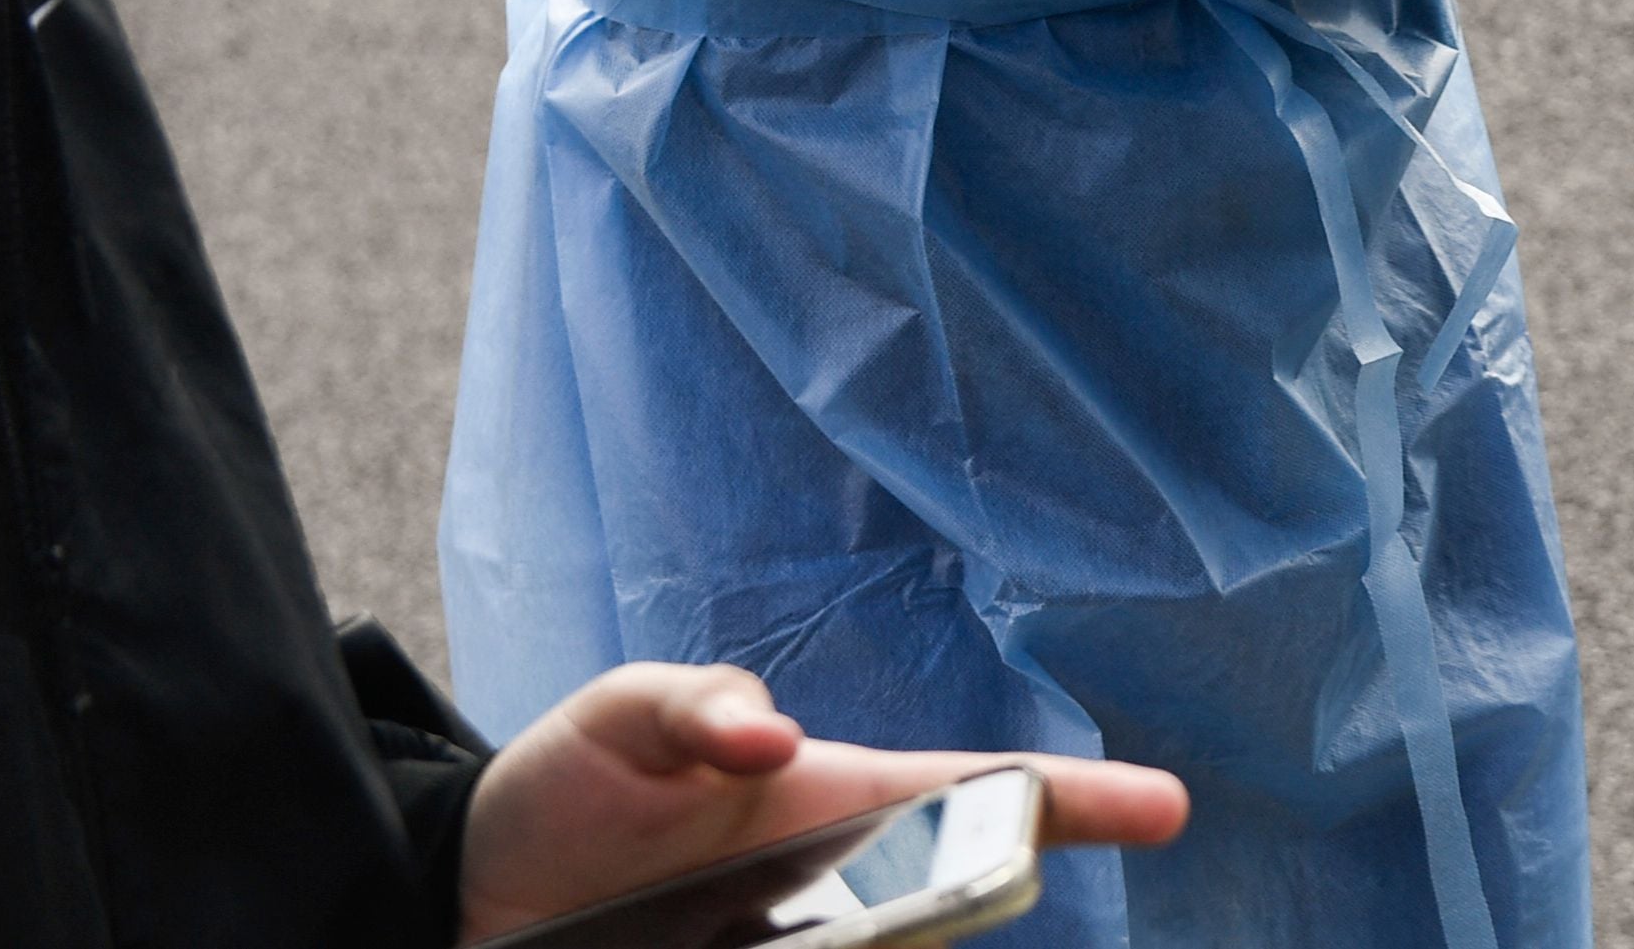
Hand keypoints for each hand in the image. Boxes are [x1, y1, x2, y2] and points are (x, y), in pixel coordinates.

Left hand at [457, 662, 1186, 940]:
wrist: (466, 892)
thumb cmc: (571, 783)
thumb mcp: (624, 714)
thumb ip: (700, 708)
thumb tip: (774, 744)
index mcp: (832, 803)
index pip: (976, 794)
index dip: (1077, 799)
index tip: (1167, 805)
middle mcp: (834, 893)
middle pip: (950, 910)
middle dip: (976, 909)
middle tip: (950, 912)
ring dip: (896, 945)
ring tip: (771, 935)